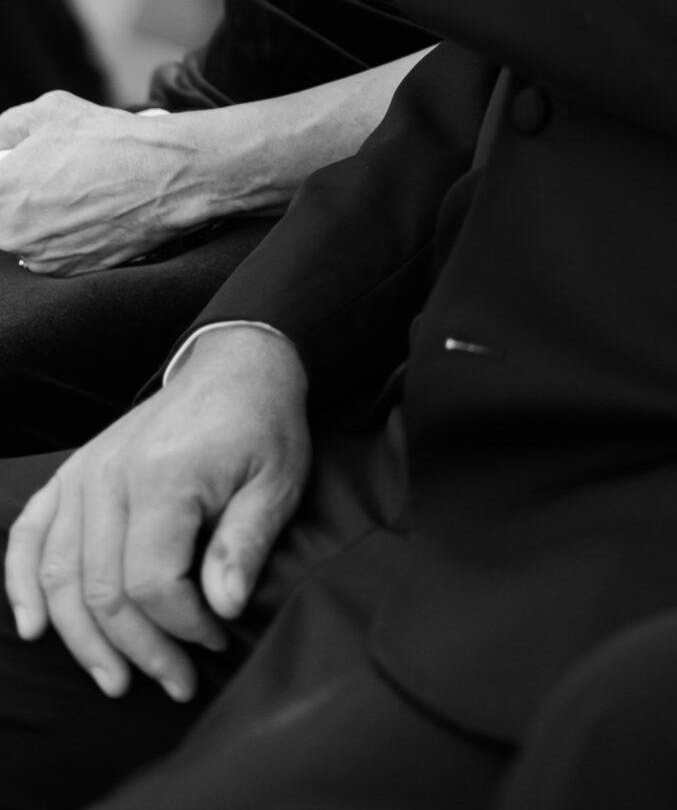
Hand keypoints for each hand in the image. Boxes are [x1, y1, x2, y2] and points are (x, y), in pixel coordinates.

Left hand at [0, 93, 209, 272]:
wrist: (167, 175)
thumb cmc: (111, 139)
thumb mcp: (50, 110)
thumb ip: (6, 129)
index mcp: (0, 189)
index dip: (6, 169)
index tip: (17, 164)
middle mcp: (9, 232)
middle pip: (1, 213)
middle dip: (17, 193)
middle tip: (48, 175)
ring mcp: (37, 257)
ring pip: (21, 234)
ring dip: (36, 216)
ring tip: (74, 190)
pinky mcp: (65, 272)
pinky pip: (47, 252)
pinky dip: (60, 234)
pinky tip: (88, 210)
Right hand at [4, 326, 308, 701]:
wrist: (237, 365)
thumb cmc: (263, 424)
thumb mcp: (278, 480)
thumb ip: (248, 543)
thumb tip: (223, 608)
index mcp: (165, 475)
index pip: (153, 583)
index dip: (183, 627)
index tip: (218, 640)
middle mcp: (111, 475)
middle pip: (103, 590)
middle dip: (140, 650)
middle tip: (176, 682)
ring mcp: (85, 472)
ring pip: (62, 576)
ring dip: (83, 640)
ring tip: (117, 681)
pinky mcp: (73, 473)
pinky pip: (29, 533)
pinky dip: (21, 584)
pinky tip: (34, 628)